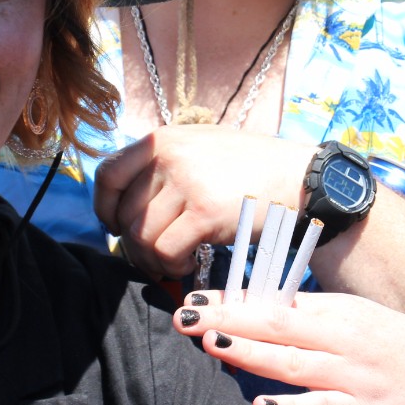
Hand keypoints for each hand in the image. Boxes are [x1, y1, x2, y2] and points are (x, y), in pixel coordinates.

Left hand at [95, 127, 314, 277]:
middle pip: (125, 214)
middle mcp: (169, 156)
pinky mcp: (204, 213)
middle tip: (154, 255)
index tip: (116, 226)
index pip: (108, 174)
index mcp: (164, 138)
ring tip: (174, 261)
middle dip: (134, 244)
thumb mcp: (202, 147)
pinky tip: (189, 263)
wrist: (300, 177)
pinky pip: (165, 251)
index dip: (104, 208)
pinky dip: (171, 266)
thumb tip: (129, 200)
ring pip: (142, 237)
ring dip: (153, 259)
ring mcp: (186, 183)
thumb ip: (167, 164)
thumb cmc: (253, 168)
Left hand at [175, 289, 404, 404]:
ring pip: (294, 362)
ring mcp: (349, 373)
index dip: (233, 299)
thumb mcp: (351, 318)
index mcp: (335, 310)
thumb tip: (252, 309)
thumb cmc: (386, 343)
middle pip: (277, 324)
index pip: (275, 300)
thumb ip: (307, 315)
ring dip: (252, 353)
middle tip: (187, 315)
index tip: (194, 296)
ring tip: (214, 343)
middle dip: (230, 318)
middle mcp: (340, 337)